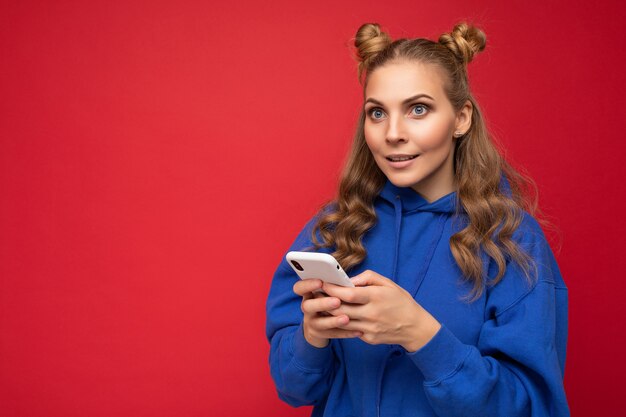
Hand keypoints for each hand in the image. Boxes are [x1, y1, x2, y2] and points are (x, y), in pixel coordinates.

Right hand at [292, 279, 362, 347]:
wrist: (319, 327)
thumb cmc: (329, 302)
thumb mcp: (328, 292)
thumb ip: (337, 286)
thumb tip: (351, 283)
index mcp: (308, 294)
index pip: (299, 288)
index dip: (307, 284)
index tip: (320, 282)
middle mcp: (307, 308)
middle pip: (307, 306)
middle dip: (322, 303)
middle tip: (337, 301)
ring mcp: (311, 322)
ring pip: (319, 323)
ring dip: (333, 321)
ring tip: (346, 318)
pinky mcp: (319, 334)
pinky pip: (332, 334)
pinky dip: (346, 333)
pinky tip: (358, 331)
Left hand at [322, 270, 440, 351]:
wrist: (415, 327)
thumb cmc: (401, 302)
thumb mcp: (388, 283)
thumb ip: (367, 278)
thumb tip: (348, 280)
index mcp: (376, 297)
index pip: (348, 294)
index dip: (332, 289)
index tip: (324, 283)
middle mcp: (371, 314)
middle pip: (340, 309)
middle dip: (326, 300)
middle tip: (317, 293)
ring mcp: (369, 328)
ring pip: (341, 321)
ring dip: (330, 313)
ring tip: (323, 303)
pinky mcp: (368, 338)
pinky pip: (350, 330)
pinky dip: (342, 322)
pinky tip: (336, 316)